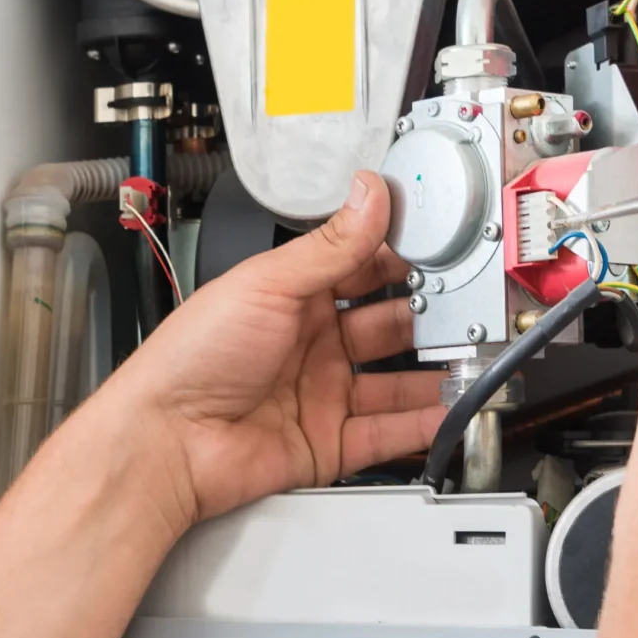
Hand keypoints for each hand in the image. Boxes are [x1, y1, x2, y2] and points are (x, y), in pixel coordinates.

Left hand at [82, 170, 447, 527]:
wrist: (165, 439)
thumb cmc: (190, 358)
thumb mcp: (266, 284)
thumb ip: (329, 245)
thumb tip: (369, 194)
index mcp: (291, 297)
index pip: (360, 269)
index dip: (400, 260)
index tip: (440, 250)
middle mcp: (309, 343)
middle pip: (387, 326)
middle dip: (427, 316)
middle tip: (465, 306)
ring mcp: (321, 394)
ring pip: (396, 381)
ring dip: (434, 372)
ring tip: (471, 359)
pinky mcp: (328, 442)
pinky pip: (388, 432)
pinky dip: (424, 423)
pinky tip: (451, 408)